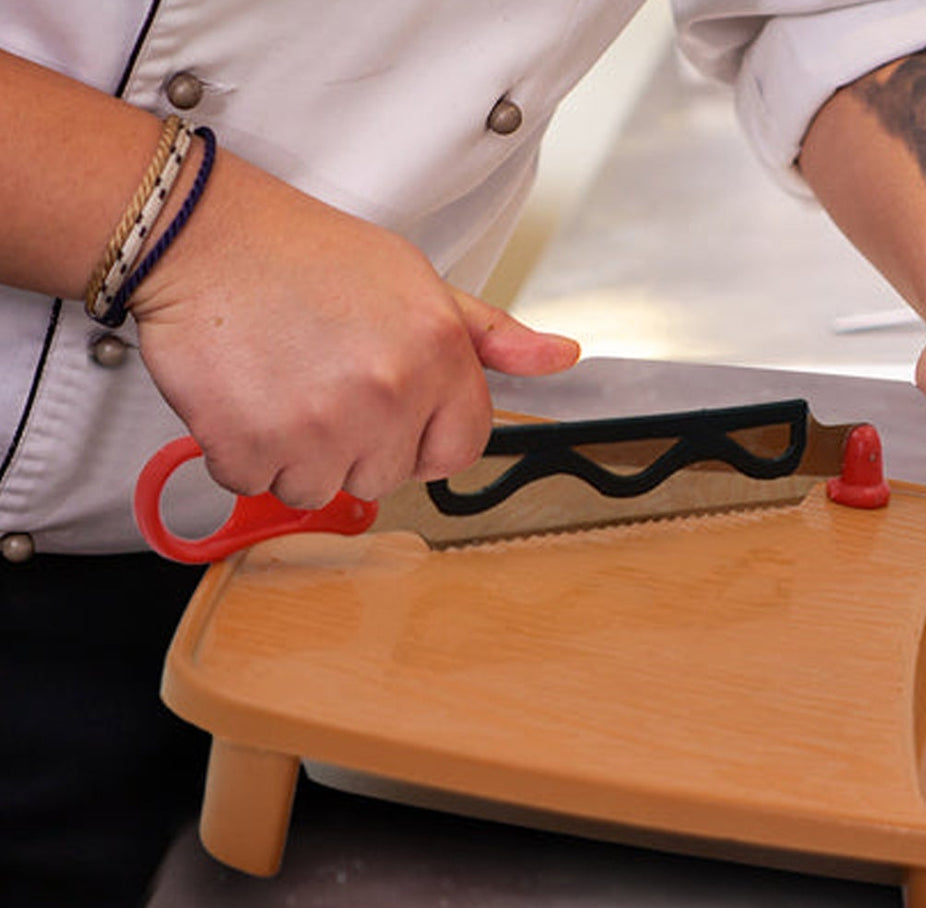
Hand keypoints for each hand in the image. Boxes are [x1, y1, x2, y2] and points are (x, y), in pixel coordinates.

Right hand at [130, 143, 578, 508]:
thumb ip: (490, 335)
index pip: (461, 449)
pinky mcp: (253, 445)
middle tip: (320, 379)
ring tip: (281, 384)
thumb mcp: (417, 281)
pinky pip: (258, 485)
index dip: (422, 435)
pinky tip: (244, 396)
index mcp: (440, 353)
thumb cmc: (304, 256)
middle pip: (387, 475)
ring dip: (296, 454)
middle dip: (355, 443)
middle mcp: (389, 392)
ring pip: (321, 489)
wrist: (200, 235)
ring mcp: (321, 424)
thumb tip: (559, 356)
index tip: (391, 410)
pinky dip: (242, 454)